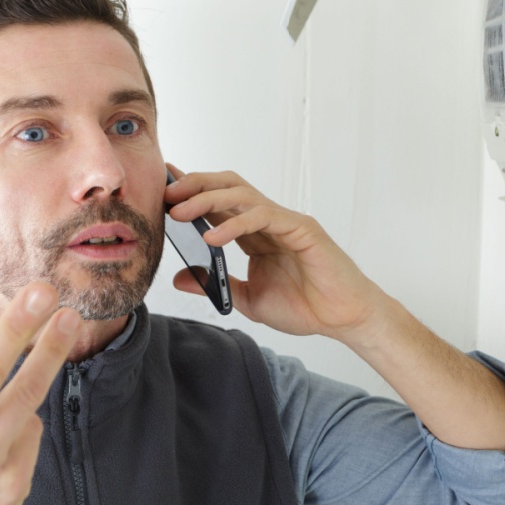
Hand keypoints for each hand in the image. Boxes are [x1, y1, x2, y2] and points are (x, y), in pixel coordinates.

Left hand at [165, 165, 385, 342]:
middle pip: (228, 187)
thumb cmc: (305, 307)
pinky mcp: (302, 229)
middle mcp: (268, 221)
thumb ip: (216, 285)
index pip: (219, 203)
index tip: (162, 188)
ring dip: (207, 199)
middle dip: (194, 185)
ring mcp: (286, 221)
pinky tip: (212, 238)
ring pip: (242, 195)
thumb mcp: (248, 298)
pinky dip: (235, 223)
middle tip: (165, 194)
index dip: (191, 192)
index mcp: (255, 234)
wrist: (342, 319)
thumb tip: (179, 277)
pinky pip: (264, 216)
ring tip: (180, 212)